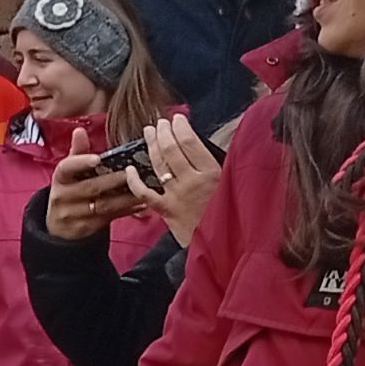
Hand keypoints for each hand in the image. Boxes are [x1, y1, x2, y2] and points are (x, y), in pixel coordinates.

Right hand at [41, 154, 134, 242]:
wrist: (59, 226)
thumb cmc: (70, 191)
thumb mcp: (70, 173)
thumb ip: (78, 152)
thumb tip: (79, 130)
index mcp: (60, 178)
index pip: (66, 168)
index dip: (81, 162)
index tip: (97, 158)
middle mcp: (62, 197)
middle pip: (91, 187)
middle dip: (113, 180)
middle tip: (132, 172)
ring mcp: (73, 214)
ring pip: (103, 205)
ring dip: (125, 196)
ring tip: (143, 187)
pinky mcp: (86, 228)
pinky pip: (109, 218)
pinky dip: (127, 210)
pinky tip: (142, 203)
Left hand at [126, 114, 224, 247]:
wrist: (226, 247)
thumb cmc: (233, 214)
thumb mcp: (234, 185)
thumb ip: (224, 166)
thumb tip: (211, 145)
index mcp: (212, 173)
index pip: (191, 142)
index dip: (180, 127)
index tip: (177, 118)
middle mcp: (192, 182)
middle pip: (171, 151)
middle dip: (163, 133)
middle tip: (159, 122)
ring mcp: (176, 196)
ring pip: (158, 166)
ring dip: (151, 147)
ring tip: (148, 132)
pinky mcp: (166, 211)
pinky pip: (145, 194)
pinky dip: (135, 180)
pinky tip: (129, 169)